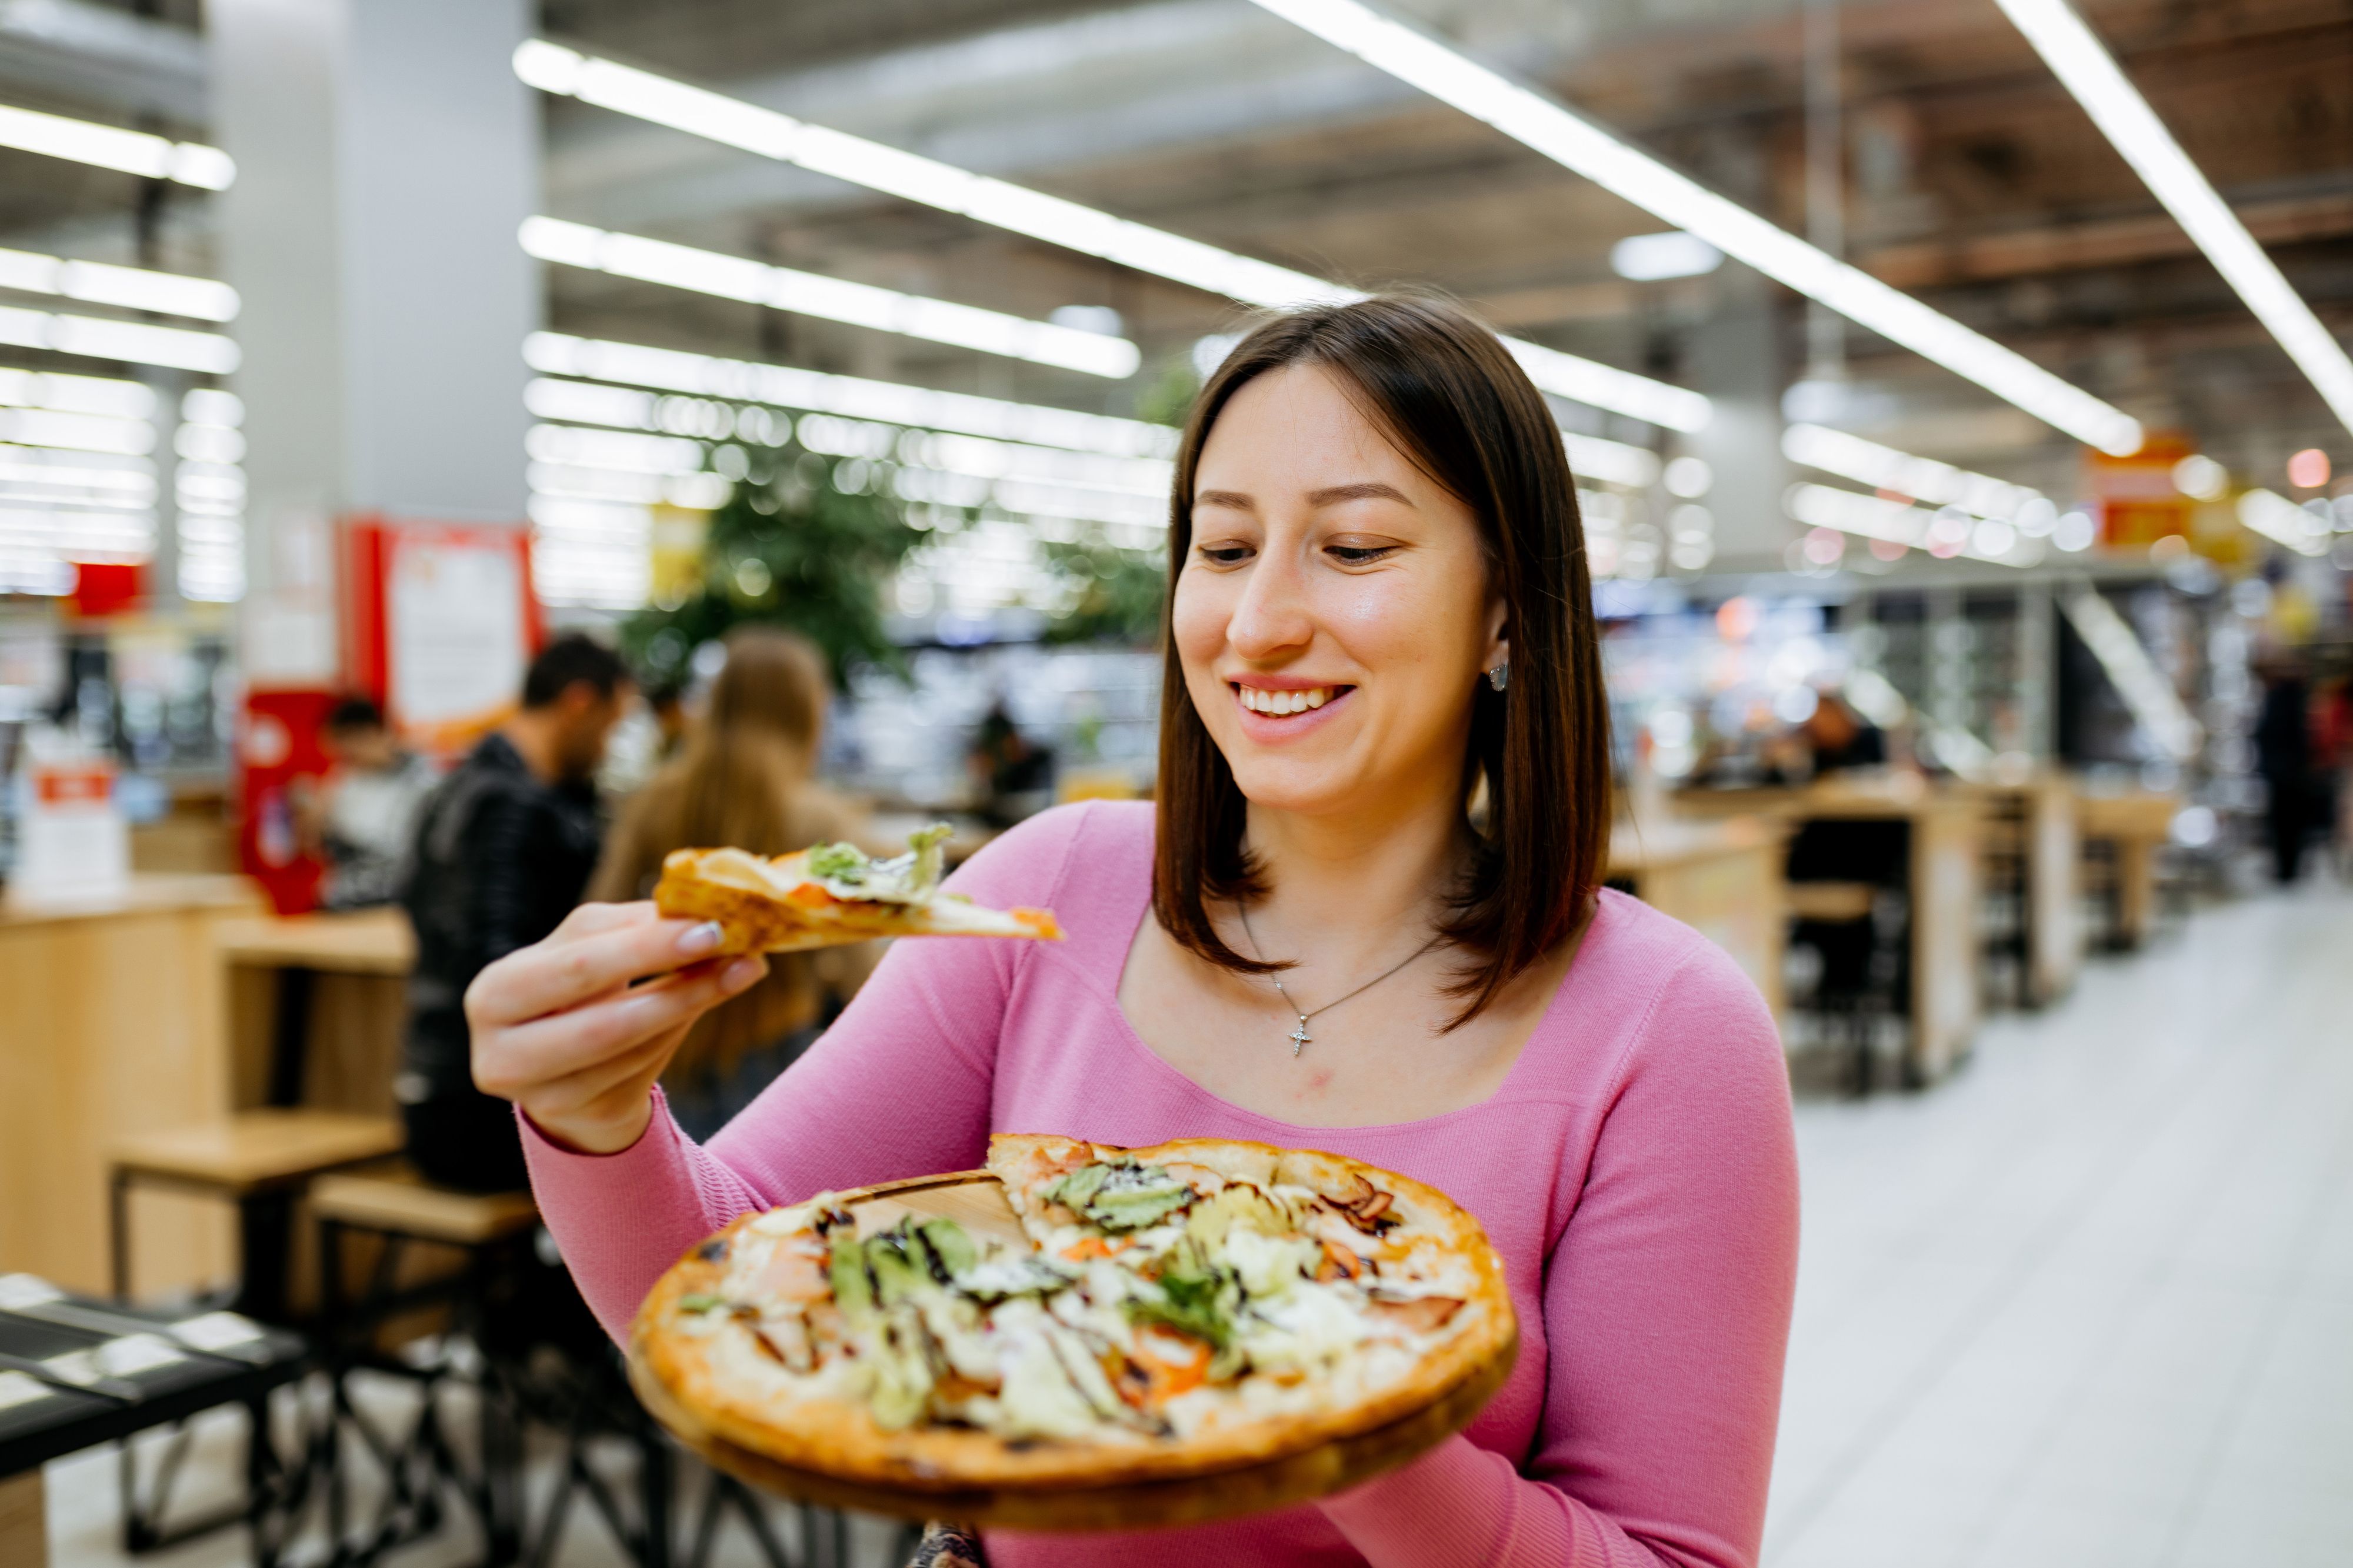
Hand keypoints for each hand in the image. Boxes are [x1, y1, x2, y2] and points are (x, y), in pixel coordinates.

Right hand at [467, 902, 766, 1154]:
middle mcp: (501, 1050)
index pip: (579, 963)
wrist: (563, 1068)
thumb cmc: (580, 993)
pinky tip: (700, 1004)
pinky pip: (638, 1072)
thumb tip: (702, 910)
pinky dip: (675, 1032)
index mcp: (495, 991)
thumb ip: (636, 928)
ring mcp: (535, 1094)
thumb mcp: (593, 950)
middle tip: (738, 953)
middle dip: (677, 983)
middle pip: (602, 1020)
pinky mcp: (572, 1116)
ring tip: (739, 971)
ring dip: (691, 1005)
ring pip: (629, 1048)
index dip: (648, 946)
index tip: (712, 925)